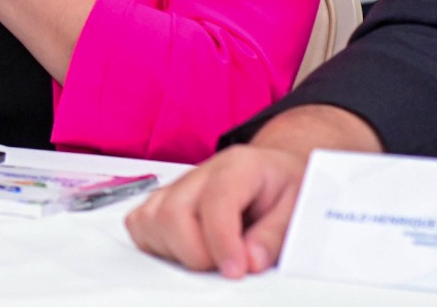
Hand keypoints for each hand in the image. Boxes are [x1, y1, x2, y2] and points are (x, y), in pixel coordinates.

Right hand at [125, 144, 307, 277]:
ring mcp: (176, 186)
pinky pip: (138, 224)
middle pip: (173, 214)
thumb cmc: (282, 188)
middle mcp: (201, 172)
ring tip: (210, 255)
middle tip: (226, 265)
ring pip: (151, 221)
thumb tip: (250, 261)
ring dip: (177, 251)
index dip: (222, 242)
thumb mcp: (298, 208)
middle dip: (197, 254)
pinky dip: (156, 244)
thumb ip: (274, 235)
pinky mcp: (160, 201)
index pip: (215, 202)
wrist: (272, 172)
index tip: (236, 270)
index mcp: (238, 166)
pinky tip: (186, 248)